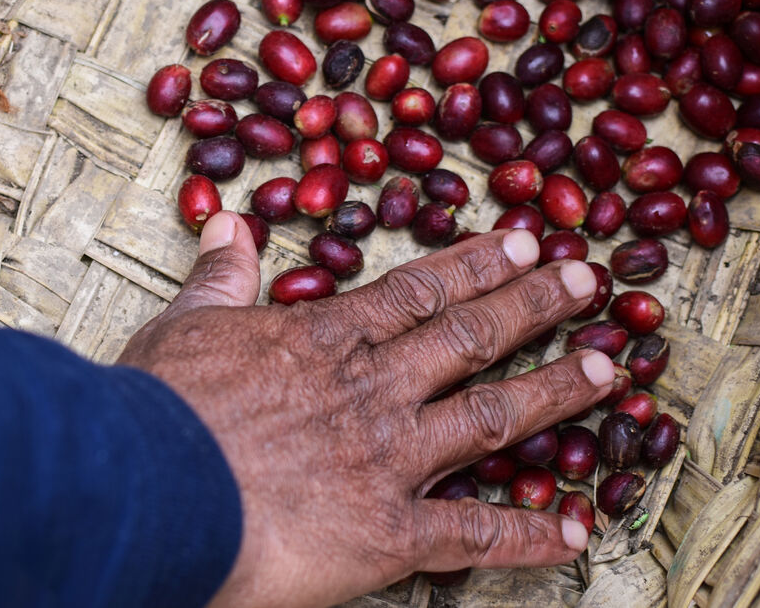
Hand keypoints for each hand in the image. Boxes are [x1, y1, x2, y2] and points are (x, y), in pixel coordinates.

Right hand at [118, 211, 613, 607]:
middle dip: (533, 306)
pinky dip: (527, 536)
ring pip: (490, 418)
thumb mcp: (184, 325)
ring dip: (553, 395)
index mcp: (325, 339)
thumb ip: (219, 276)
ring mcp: (390, 460)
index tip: (522, 241)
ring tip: (606, 372)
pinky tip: (573, 533)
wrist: (153, 490)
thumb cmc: (161, 411)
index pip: (418, 292)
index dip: (476, 265)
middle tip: (587, 281)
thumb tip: (229, 223)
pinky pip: (473, 535)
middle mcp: (373, 391)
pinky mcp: (389, 534)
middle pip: (470, 339)